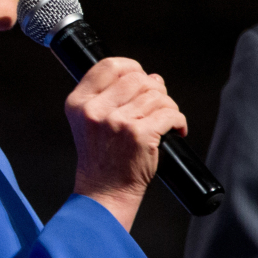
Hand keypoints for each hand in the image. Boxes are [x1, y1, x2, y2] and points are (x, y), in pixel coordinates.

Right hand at [65, 57, 187, 230]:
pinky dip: (178, 121)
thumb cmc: (101, 158)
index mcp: (79, 103)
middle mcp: (94, 110)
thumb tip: (153, 77)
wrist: (104, 191)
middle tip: (155, 107)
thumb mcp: (91, 121)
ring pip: (157, 95)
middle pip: (138, 78)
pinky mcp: (139, 134)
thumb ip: (114, 96)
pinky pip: (170, 113)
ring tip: (164, 122)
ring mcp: (116, 122)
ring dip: (168, 106)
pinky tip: (175, 130)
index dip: (131, 67)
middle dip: (154, 90)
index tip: (141, 77)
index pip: (109, 66)